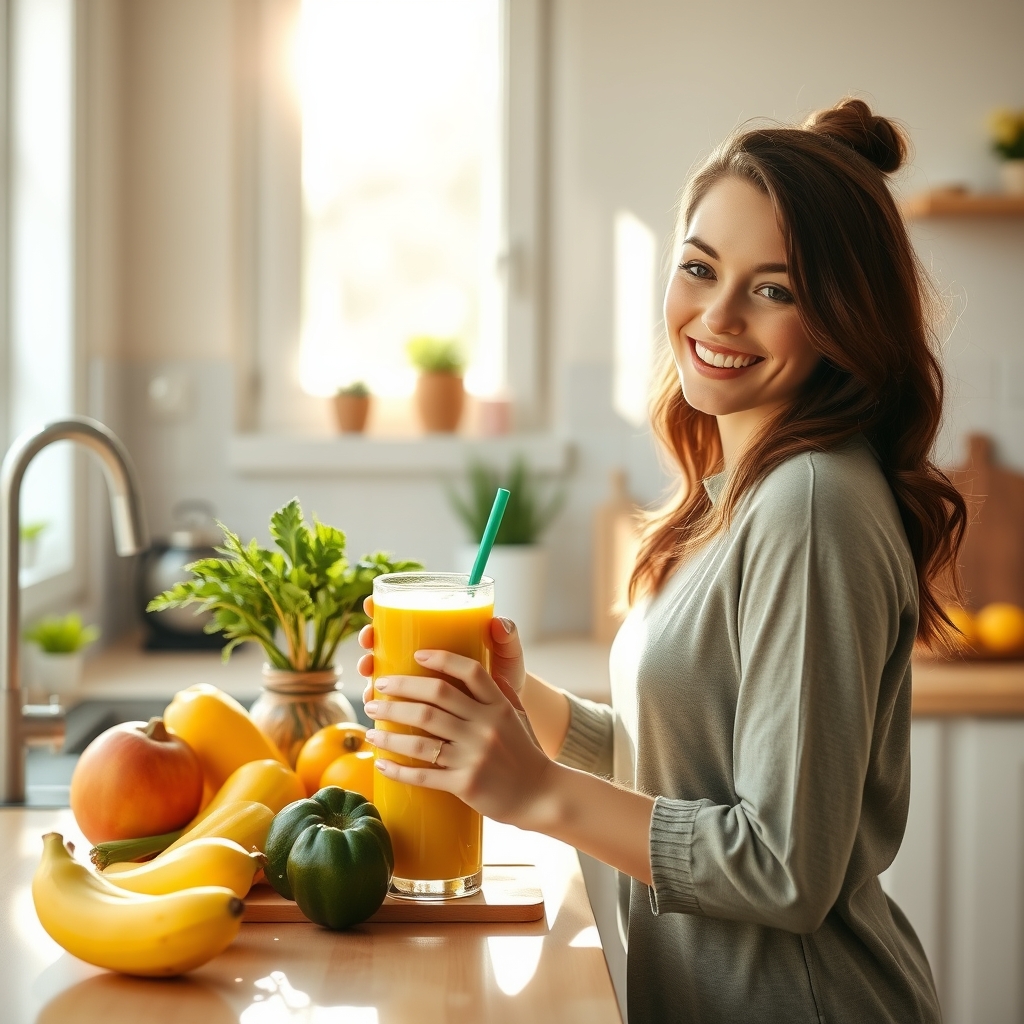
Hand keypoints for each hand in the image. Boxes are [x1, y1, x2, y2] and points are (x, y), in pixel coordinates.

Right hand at [356, 597, 527, 706]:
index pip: (404, 610)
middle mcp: (422, 651)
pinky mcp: (416, 703)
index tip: (371, 605)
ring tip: (371, 675)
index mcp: (440, 631)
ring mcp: (417, 677)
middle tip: (370, 640)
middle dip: (370, 637)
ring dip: (370, 669)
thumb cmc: (504, 675)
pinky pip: (391, 700)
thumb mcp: (508, 655)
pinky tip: (375, 706)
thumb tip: (498, 624)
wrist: (507, 712)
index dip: (381, 607)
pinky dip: (379, 702)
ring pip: (382, 667)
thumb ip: (507, 638)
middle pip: (385, 637)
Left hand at [364, 650, 553, 828]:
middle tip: (375, 691)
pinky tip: (380, 764)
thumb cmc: (524, 752)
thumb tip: (477, 666)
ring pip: (421, 738)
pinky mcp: (465, 784)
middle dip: (399, 691)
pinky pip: (423, 775)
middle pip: (434, 699)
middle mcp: (485, 726)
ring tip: (369, 728)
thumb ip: (499, 691)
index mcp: (498, 706)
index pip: (470, 672)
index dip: (441, 659)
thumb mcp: (517, 716)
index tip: (416, 655)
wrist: (540, 795)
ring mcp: (475, 755)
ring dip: (389, 731)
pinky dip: (397, 769)